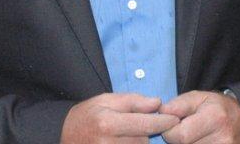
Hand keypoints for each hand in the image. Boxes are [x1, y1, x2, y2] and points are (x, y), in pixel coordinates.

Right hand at [60, 93, 179, 142]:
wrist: (65, 136)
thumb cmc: (86, 116)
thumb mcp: (105, 100)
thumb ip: (132, 101)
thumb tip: (157, 103)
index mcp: (108, 123)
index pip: (145, 124)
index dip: (163, 121)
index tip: (175, 119)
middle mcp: (108, 142)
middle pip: (145, 140)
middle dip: (147, 133)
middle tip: (141, 127)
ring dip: (140, 143)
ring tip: (128, 136)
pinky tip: (127, 141)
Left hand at [160, 91, 239, 143]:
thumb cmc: (218, 107)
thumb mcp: (198, 97)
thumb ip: (177, 105)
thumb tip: (161, 113)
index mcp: (214, 118)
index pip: (180, 136)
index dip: (169, 131)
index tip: (171, 126)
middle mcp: (222, 138)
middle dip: (177, 140)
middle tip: (181, 131)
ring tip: (192, 136)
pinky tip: (198, 142)